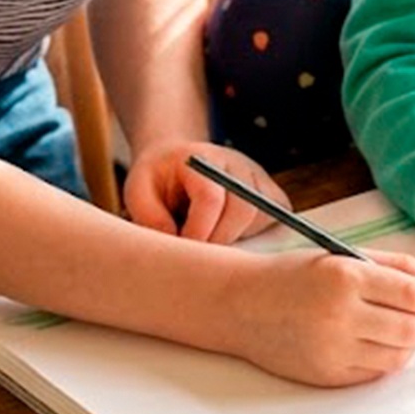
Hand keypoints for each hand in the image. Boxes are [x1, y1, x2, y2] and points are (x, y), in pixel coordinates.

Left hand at [122, 140, 289, 242]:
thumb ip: (150, 218)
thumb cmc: (157, 180)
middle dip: (220, 241)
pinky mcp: (271, 194)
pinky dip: (258, 236)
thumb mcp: (138, 192)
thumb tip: (180, 244)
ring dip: (237, 239)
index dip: (198, 232)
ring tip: (210, 239)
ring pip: (262, 217)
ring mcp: (257, 177)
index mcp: (200, 158)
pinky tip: (233, 237)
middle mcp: (235, 164)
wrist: (177, 163)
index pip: (211, 199)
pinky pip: (276, 220)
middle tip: (199, 255)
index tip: (183, 249)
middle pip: (244, 208)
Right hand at [238, 246, 414, 386]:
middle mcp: (340, 314)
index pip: (412, 294)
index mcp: (345, 276)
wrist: (242, 305)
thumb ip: (395, 268)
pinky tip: (376, 343)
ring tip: (400, 328)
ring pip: (399, 355)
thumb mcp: (343, 255)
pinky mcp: (327, 375)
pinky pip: (375, 373)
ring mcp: (333, 349)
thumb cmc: (294, 276)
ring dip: (411, 343)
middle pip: (412, 329)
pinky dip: (386, 359)